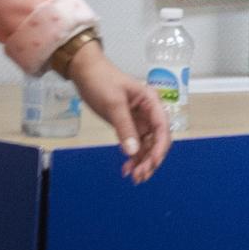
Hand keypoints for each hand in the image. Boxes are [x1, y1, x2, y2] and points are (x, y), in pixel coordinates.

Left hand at [67, 42, 170, 183]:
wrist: (85, 72)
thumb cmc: (102, 81)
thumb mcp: (113, 104)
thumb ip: (124, 128)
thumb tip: (133, 152)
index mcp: (151, 102)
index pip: (162, 128)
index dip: (160, 148)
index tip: (152, 164)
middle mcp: (149, 113)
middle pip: (157, 140)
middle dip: (151, 159)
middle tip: (140, 176)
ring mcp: (139, 120)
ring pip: (147, 146)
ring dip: (142, 162)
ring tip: (134, 177)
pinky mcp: (128, 125)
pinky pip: (135, 145)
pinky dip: (133, 158)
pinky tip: (126, 169)